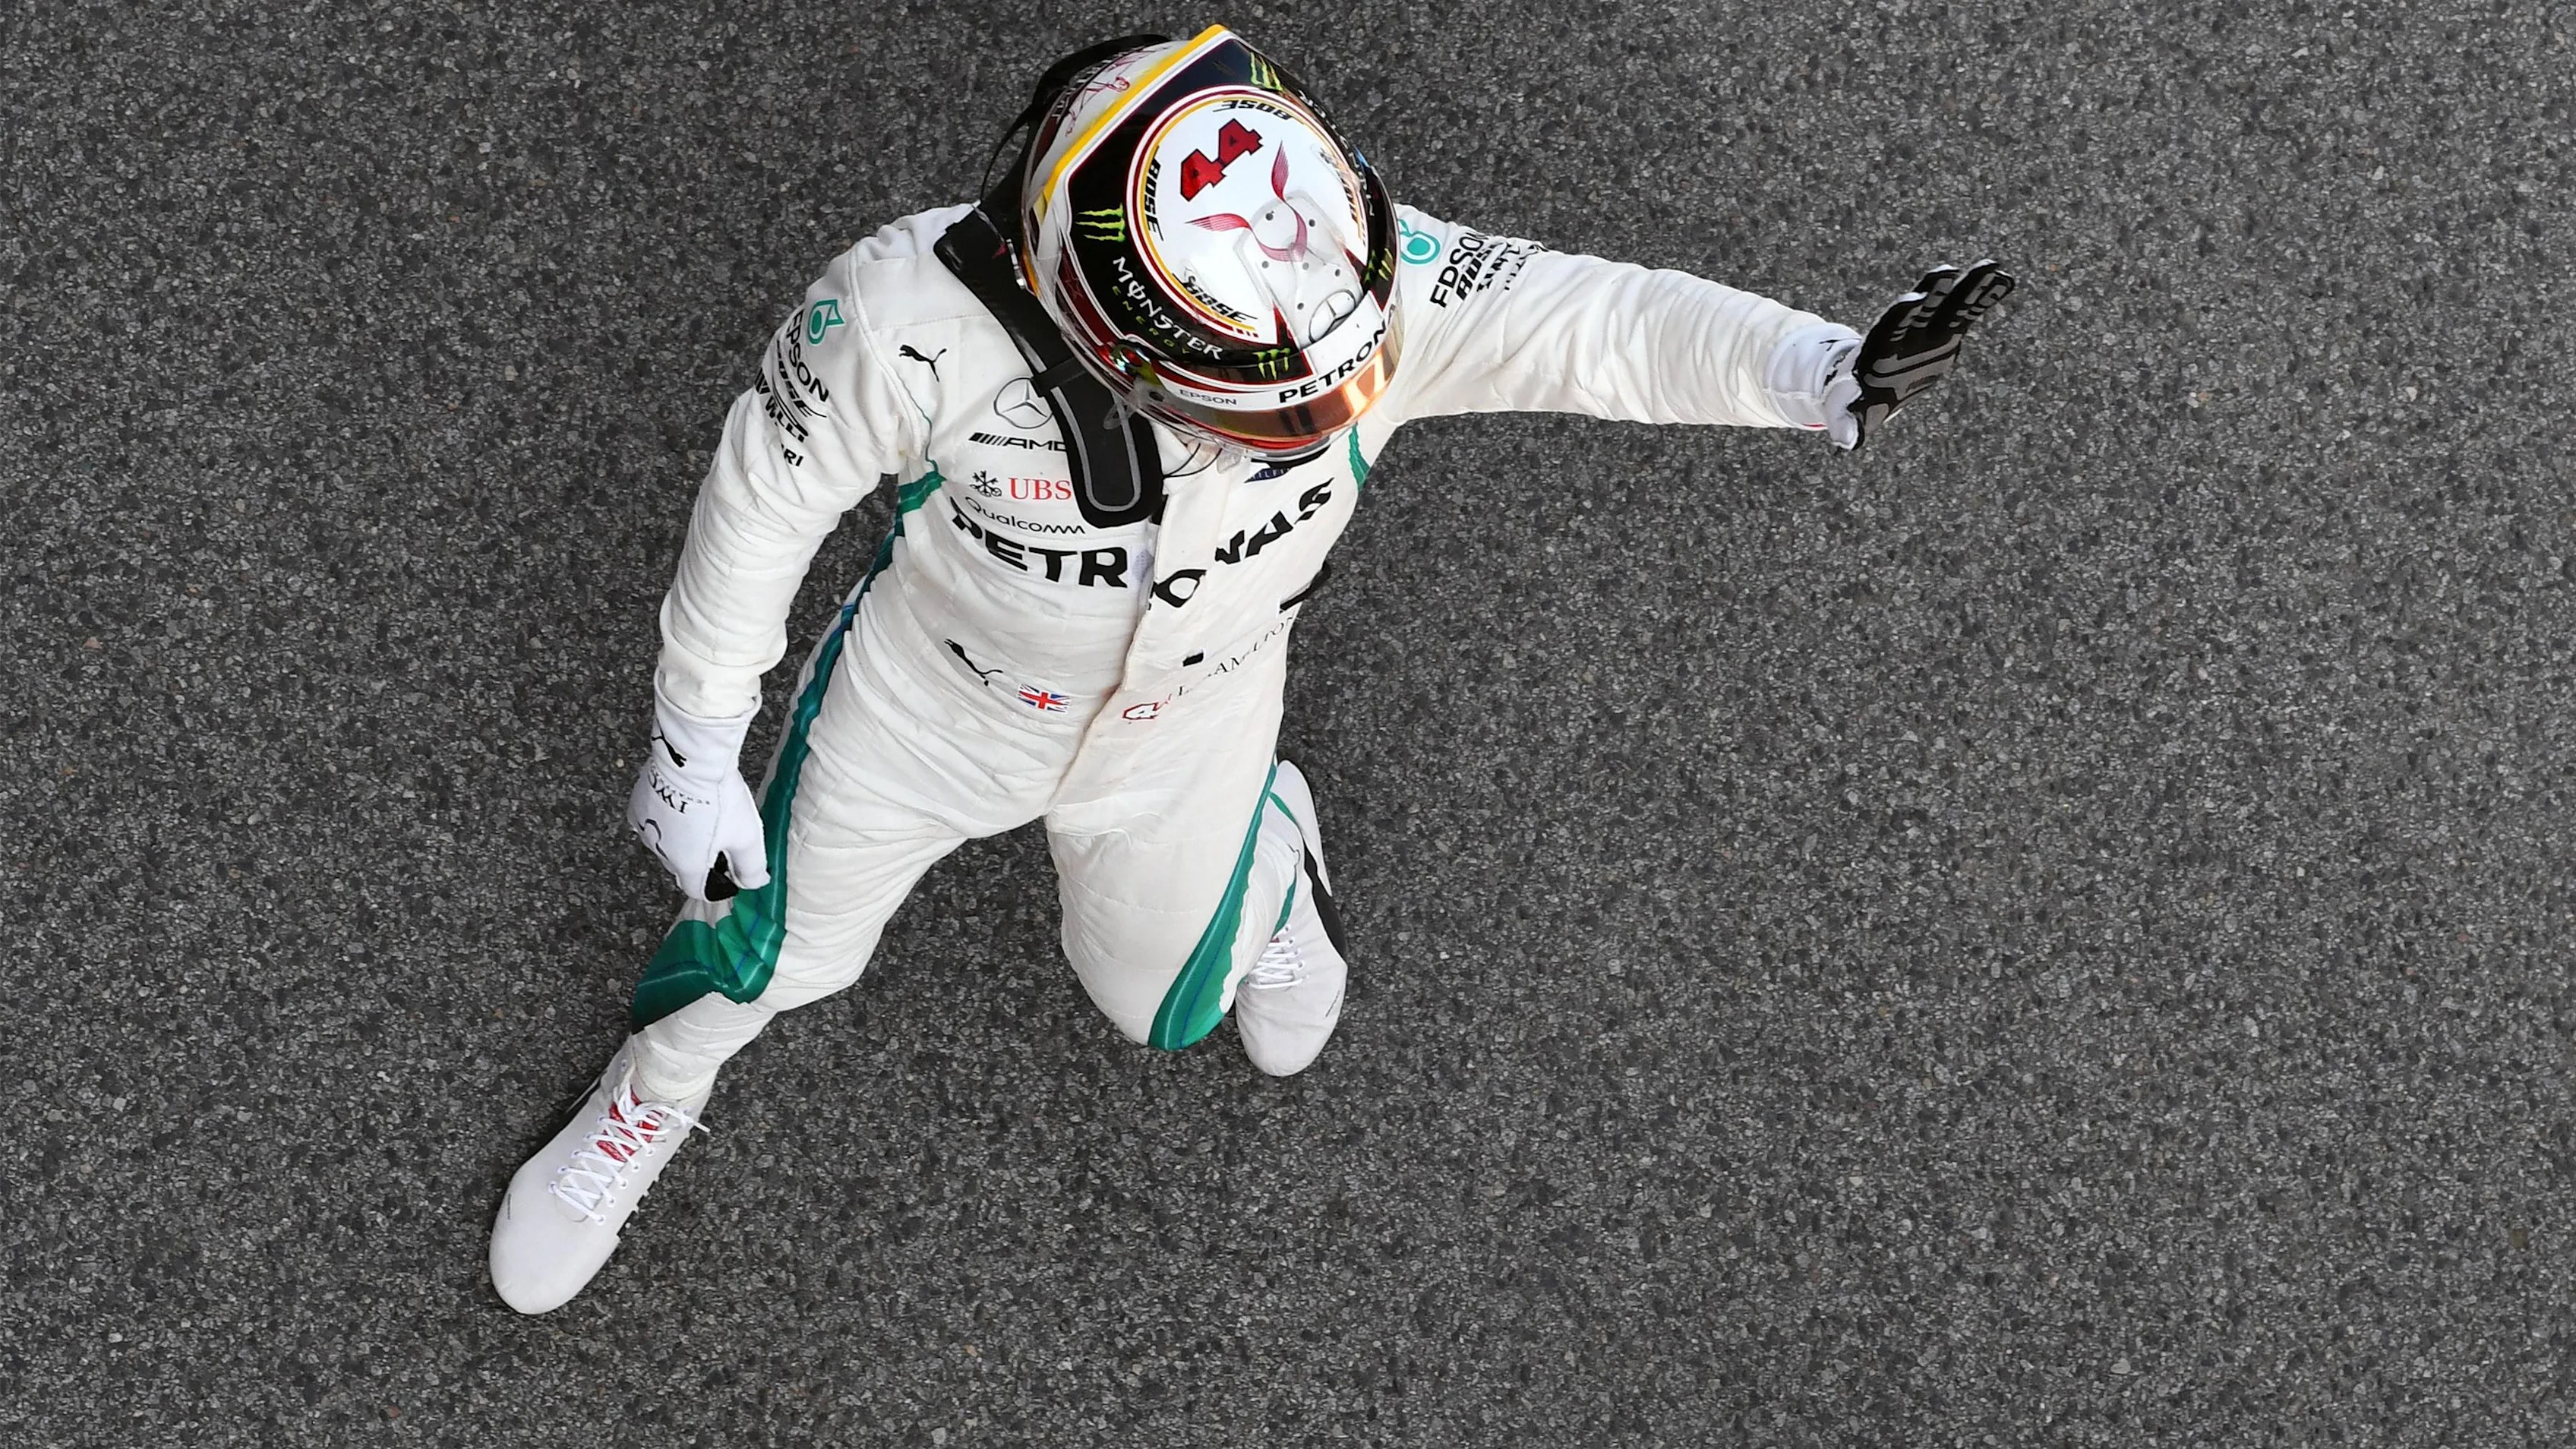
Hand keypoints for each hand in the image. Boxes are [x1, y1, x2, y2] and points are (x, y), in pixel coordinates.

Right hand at [626, 691, 770, 901]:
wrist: (691, 760)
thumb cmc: (720, 799)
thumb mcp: (747, 838)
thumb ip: (750, 868)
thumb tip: (752, 884)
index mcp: (687, 866)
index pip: (697, 889)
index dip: (714, 882)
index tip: (726, 865)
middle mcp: (660, 853)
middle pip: (682, 864)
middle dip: (699, 855)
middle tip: (719, 830)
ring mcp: (645, 830)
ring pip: (666, 842)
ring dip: (681, 835)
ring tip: (701, 810)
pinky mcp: (636, 807)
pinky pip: (653, 821)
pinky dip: (666, 816)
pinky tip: (682, 799)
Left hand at [1835, 259, 2014, 450]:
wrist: (1870, 383)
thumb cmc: (1856, 399)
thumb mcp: (1850, 413)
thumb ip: (1848, 423)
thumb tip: (1846, 441)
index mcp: (1882, 350)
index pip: (1890, 328)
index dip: (1900, 315)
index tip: (1912, 300)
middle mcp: (1907, 334)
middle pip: (1923, 308)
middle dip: (1935, 290)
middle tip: (1947, 271)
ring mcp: (1929, 329)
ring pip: (1951, 304)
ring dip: (1970, 286)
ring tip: (1993, 266)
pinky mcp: (1948, 332)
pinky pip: (1968, 312)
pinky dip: (1985, 297)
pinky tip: (2006, 279)